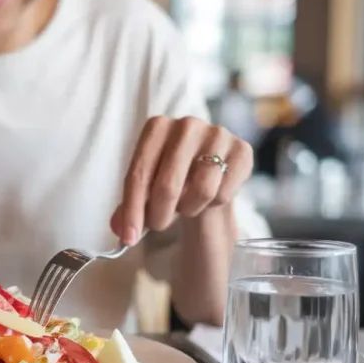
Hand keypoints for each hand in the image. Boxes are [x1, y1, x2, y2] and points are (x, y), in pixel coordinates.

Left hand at [110, 116, 252, 243]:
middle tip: (157, 226)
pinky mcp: (242, 150)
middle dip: (159, 215)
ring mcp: (218, 134)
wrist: (206, 168)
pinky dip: (212, 205)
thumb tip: (121, 230)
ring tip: (184, 206)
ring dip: (188, 209)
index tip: (128, 238)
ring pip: (202, 191)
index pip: (139, 175)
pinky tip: (207, 197)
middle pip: (168, 185)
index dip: (132, 211)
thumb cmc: (169, 177)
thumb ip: (130, 209)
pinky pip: (224, 193)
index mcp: (156, 127)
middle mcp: (187, 124)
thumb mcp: (145, 189)